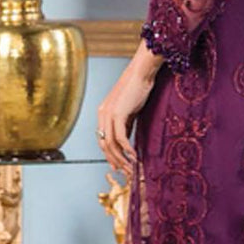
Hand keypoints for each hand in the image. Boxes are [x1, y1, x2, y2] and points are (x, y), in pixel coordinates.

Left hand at [96, 46, 160, 176]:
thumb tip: (126, 141)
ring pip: (110, 144)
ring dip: (121, 158)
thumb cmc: (138, 88)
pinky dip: (127, 149)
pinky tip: (134, 156)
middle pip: (104, 145)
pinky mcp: (117, 113)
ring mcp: (108, 114)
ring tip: (131, 168)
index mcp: (103, 113)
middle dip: (115, 161)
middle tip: (126, 172)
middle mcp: (102, 114)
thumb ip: (126, 124)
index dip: (110, 155)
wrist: (142, 72)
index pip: (102, 140)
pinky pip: (120, 137)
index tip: (120, 166)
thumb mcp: (130, 110)